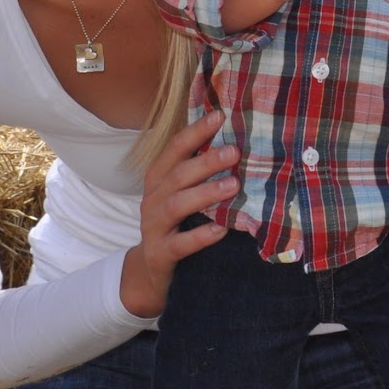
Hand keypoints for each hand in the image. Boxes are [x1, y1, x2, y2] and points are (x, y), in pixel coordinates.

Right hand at [123, 109, 235, 317]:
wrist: (151, 273)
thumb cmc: (175, 225)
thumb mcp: (181, 196)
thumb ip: (198, 173)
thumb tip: (237, 143)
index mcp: (158, 180)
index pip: (174, 149)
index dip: (195, 132)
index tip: (220, 116)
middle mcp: (152, 199)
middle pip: (177, 175)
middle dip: (205, 161)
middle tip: (234, 151)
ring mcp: (153, 227)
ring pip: (177, 205)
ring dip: (205, 193)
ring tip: (233, 186)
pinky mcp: (159, 254)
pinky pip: (180, 244)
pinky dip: (200, 235)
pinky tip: (221, 229)